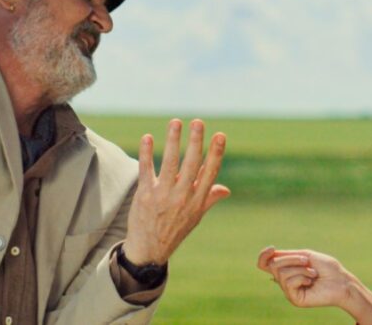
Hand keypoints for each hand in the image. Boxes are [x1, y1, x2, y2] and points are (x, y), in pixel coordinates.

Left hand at [122, 119, 229, 265]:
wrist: (149, 249)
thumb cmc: (174, 229)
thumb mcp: (195, 217)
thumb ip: (209, 198)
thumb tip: (226, 189)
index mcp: (197, 201)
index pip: (209, 173)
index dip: (216, 153)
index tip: (220, 135)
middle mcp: (182, 197)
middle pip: (191, 164)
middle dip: (195, 142)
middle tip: (198, 122)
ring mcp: (163, 196)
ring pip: (169, 163)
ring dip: (172, 141)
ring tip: (176, 122)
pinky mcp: (145, 195)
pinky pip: (146, 170)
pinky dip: (146, 153)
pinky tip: (148, 137)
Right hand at [258, 247, 371, 323]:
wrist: (341, 281)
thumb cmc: (327, 267)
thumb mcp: (305, 255)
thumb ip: (286, 256)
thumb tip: (270, 256)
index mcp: (287, 269)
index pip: (265, 264)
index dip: (263, 256)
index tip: (271, 249)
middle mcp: (285, 280)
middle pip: (273, 265)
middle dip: (291, 259)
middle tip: (307, 261)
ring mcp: (289, 290)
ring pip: (282, 273)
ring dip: (300, 269)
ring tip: (313, 273)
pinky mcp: (294, 299)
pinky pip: (289, 283)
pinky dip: (302, 277)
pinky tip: (311, 281)